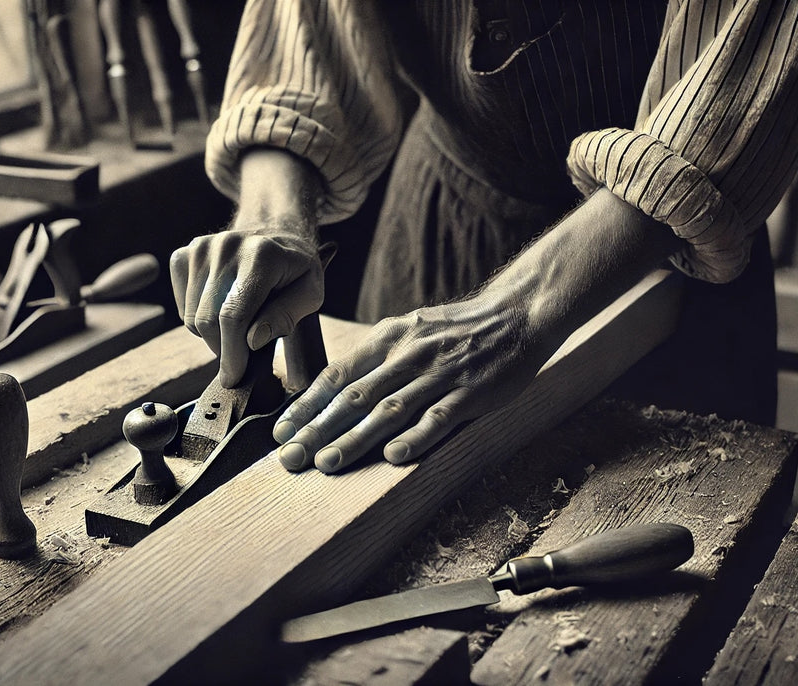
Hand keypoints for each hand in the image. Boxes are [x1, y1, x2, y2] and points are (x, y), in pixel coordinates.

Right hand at [169, 225, 323, 386]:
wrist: (275, 231)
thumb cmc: (295, 269)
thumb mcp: (310, 293)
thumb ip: (286, 316)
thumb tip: (253, 340)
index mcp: (262, 256)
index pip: (234, 316)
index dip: (231, 353)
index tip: (233, 378)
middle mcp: (226, 247)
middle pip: (207, 320)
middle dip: (223, 349)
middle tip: (242, 356)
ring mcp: (201, 248)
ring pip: (191, 318)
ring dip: (212, 335)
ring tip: (238, 326)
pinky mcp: (185, 254)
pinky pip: (181, 306)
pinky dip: (198, 319)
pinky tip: (220, 310)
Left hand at [273, 291, 550, 472]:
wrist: (516, 313)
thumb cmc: (457, 330)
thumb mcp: (409, 330)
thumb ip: (376, 358)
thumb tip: (334, 391)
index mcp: (388, 339)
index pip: (337, 375)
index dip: (306, 406)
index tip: (281, 432)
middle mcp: (407, 355)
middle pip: (354, 397)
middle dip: (317, 430)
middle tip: (289, 458)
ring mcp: (439, 375)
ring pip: (389, 410)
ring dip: (355, 439)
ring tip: (326, 464)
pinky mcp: (471, 393)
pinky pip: (439, 417)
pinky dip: (416, 437)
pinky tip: (393, 457)